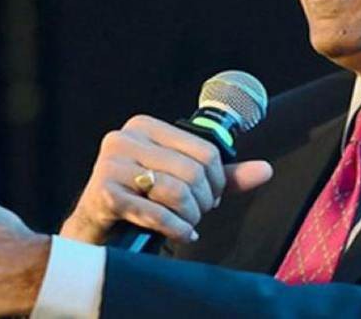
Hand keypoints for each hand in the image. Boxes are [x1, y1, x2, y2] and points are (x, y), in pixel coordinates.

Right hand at [60, 114, 272, 244]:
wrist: (94, 231)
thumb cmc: (140, 201)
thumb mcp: (181, 182)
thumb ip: (222, 176)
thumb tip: (266, 170)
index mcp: (145, 126)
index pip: (205, 150)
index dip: (218, 181)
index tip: (211, 199)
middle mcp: (125, 138)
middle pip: (192, 171)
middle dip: (203, 202)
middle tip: (197, 216)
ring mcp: (111, 164)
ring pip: (176, 191)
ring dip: (190, 218)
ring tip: (187, 226)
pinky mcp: (104, 192)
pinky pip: (156, 213)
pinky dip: (175, 229)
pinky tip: (179, 235)